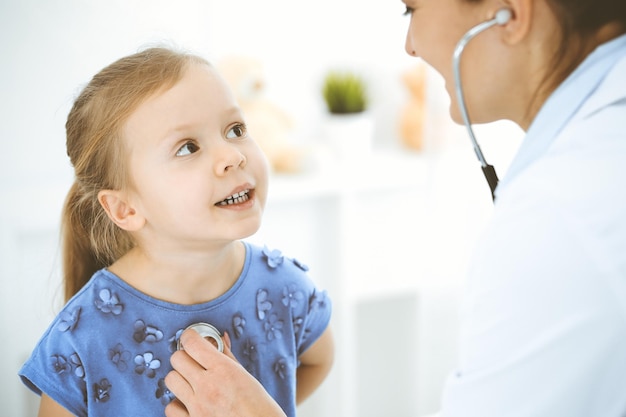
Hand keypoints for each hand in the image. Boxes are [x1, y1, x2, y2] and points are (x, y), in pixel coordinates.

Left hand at [165, 329, 285, 416]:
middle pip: (177, 359)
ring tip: (192, 383)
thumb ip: (227, 356)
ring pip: (170, 380)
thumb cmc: (258, 406)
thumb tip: (219, 338)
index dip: (190, 337)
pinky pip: (170, 406)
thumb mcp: (246, 376)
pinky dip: (177, 403)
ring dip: (180, 378)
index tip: (192, 339)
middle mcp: (207, 386)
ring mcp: (197, 406)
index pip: (192, 342)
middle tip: (194, 361)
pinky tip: (189, 402)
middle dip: (185, 356)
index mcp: (223, 370)